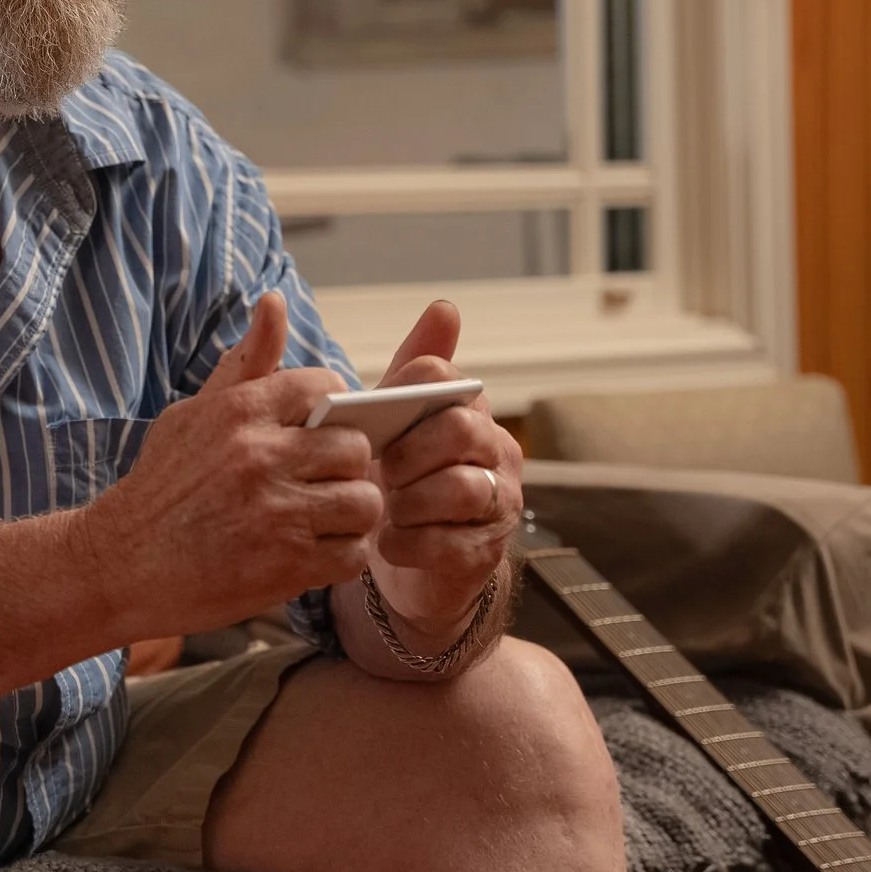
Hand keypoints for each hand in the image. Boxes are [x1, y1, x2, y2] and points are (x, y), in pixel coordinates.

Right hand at [81, 293, 380, 639]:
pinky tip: (313, 553)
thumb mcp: (192, 414)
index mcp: (241, 411)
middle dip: (347, 466)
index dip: (334, 410)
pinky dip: (339, 556)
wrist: (122, 565)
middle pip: (356, 447)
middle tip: (325, 480)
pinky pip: (351, 554)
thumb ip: (245, 364)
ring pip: (363, 502)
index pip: (326, 388)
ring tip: (324, 519)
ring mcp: (276, 512)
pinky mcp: (286, 565)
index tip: (321, 432)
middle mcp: (261, 457)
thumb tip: (274, 302)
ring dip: (350, 515)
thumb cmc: (161, 487)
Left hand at [366, 300, 521, 636]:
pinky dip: (407, 543)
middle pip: (460, 429)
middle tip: (379, 469)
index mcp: (471, 408)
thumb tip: (446, 308)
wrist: (415, 563)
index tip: (372, 421)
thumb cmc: (401, 480)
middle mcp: (497, 450)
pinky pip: (449, 543)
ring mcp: (498, 503)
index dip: (401, 395)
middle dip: (408, 450)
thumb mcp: (397, 424)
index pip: (443, 377)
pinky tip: (387, 542)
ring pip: (462, 488)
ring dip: (409, 500)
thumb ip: (410, 372)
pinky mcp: (484, 553)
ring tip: (385, 508)